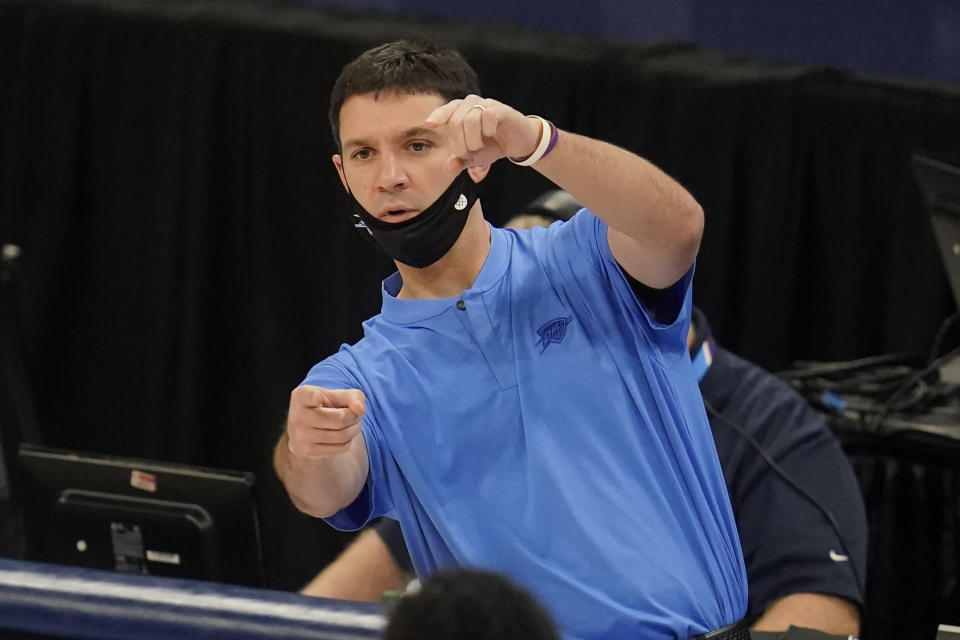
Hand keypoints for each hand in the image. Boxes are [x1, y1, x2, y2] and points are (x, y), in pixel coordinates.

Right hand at [286, 385, 365, 459]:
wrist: (307, 431)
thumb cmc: (325, 407)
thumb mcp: (338, 395)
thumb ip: (353, 397)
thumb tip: (360, 410)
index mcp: (301, 395)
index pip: (310, 396)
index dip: (316, 397)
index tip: (318, 399)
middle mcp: (297, 416)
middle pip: (340, 419)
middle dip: (354, 417)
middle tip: (355, 414)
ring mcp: (301, 436)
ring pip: (342, 435)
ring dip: (355, 429)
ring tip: (353, 424)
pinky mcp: (309, 451)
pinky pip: (341, 448)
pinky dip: (349, 441)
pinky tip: (344, 435)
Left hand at [424, 94, 541, 169]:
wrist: (519, 142)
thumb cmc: (494, 145)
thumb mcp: (475, 157)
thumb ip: (460, 161)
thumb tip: (449, 166)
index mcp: (462, 112)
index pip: (446, 111)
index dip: (437, 117)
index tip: (428, 125)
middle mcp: (472, 104)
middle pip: (456, 121)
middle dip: (460, 143)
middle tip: (468, 154)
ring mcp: (486, 105)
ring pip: (470, 119)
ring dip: (472, 140)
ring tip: (478, 148)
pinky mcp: (500, 109)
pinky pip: (487, 116)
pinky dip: (487, 130)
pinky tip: (491, 134)